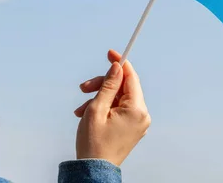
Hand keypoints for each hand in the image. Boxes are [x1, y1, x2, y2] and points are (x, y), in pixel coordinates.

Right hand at [74, 50, 150, 165]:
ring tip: (80, 109)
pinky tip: (87, 114)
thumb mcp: (96, 109)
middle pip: (123, 87)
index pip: (131, 78)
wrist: (94, 172)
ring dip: (99, 98)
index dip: (120, 63)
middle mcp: (142, 115)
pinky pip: (119, 109)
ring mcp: (138, 123)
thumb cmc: (93, 143)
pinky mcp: (132, 128)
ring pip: (118, 98)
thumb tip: (117, 67)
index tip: (109, 52)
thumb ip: (108, 85)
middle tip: (83, 88)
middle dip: (102, 85)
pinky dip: (104, 108)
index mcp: (137, 110)